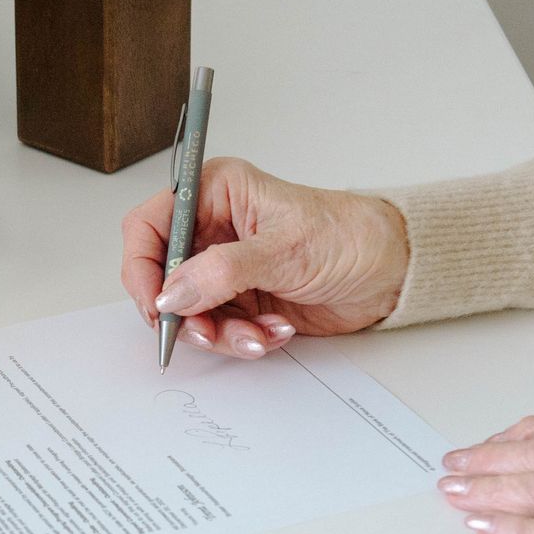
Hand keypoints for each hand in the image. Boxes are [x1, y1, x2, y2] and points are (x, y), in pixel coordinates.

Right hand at [119, 157, 409, 358]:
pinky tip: (274, 329)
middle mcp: (213, 230)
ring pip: (190, 313)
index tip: (156, 304)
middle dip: (186, 313)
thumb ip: (220, 273)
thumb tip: (172, 294)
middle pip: (164, 279)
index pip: (149, 226)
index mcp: (213, 194)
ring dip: (222, 333)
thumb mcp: (281, 250)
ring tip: (259, 333)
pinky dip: (245, 339)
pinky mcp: (241, 300)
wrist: (391, 270)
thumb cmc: (347, 236)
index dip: (142, 267)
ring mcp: (225, 269)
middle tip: (208, 332)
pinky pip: (220, 330)